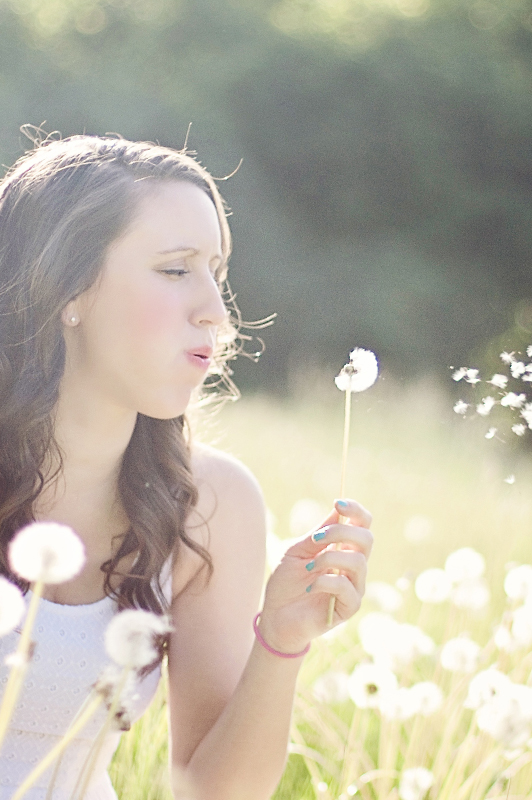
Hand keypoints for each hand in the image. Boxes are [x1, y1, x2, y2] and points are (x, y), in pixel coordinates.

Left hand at [258, 499, 372, 655]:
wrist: (276, 617)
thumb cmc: (286, 583)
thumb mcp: (297, 551)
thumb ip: (317, 534)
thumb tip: (337, 510)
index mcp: (342, 548)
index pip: (362, 524)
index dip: (356, 511)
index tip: (337, 503)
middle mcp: (353, 566)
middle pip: (366, 538)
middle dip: (342, 531)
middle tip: (317, 538)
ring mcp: (354, 586)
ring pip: (358, 561)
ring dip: (329, 558)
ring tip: (308, 567)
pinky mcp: (350, 607)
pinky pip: (347, 588)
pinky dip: (326, 581)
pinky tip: (310, 586)